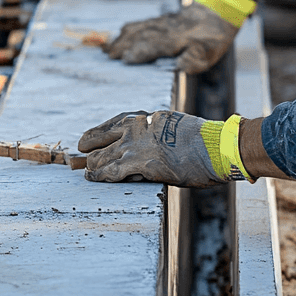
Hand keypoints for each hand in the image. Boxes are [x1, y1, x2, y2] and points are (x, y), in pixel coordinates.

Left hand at [78, 111, 224, 186]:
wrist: (217, 148)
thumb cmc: (205, 142)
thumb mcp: (176, 127)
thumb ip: (157, 134)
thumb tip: (151, 148)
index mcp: (147, 117)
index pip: (112, 124)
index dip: (96, 135)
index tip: (87, 142)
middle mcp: (136, 127)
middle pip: (100, 140)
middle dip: (89, 151)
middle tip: (79, 160)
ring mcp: (135, 145)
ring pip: (100, 157)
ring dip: (92, 166)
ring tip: (86, 172)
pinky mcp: (138, 164)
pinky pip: (109, 172)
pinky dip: (98, 176)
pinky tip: (91, 178)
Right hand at [104, 1, 237, 73]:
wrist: (219, 11)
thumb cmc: (213, 37)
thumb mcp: (208, 53)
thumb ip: (192, 61)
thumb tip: (179, 66)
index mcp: (175, 39)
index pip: (152, 46)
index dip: (138, 53)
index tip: (124, 60)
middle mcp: (165, 29)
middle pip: (140, 37)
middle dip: (123, 46)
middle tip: (108, 56)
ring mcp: (162, 22)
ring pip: (139, 29)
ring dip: (123, 38)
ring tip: (109, 46)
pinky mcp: (163, 19)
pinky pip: (142, 23)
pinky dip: (130, 28)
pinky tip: (122, 32)